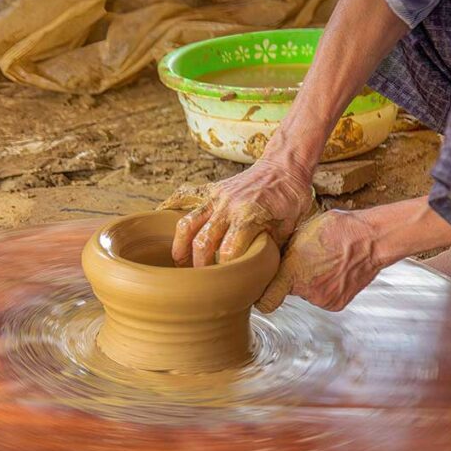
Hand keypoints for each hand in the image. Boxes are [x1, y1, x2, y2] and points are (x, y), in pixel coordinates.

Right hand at [168, 158, 314, 266]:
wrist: (285, 166)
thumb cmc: (290, 198)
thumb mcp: (289, 228)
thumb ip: (271, 252)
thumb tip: (262, 280)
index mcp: (249, 217)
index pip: (229, 251)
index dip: (224, 271)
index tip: (224, 284)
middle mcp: (228, 207)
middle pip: (203, 242)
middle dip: (198, 265)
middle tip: (199, 280)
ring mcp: (217, 197)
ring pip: (188, 223)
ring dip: (180, 245)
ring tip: (178, 261)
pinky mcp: (211, 189)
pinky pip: (185, 195)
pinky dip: (171, 205)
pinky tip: (161, 216)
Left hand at [257, 209, 381, 312]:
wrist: (371, 239)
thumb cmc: (337, 230)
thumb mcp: (301, 234)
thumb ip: (283, 253)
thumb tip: (270, 260)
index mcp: (291, 272)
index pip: (266, 301)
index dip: (262, 297)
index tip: (262, 292)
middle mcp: (305, 291)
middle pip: (288, 291)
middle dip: (292, 279)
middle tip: (306, 262)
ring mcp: (322, 299)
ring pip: (307, 293)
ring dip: (311, 283)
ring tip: (324, 264)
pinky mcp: (336, 304)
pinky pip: (323, 297)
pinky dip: (327, 288)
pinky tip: (335, 272)